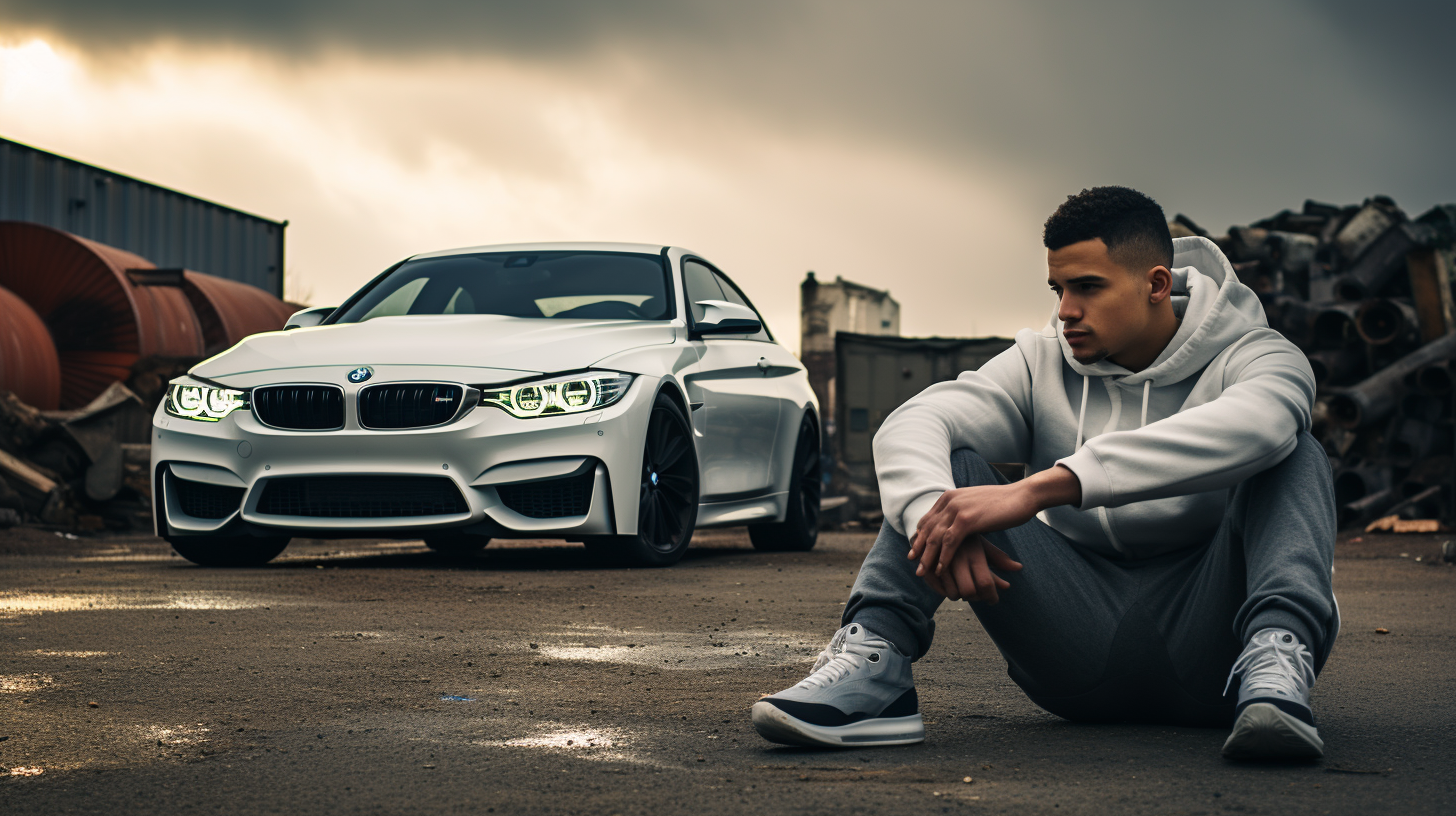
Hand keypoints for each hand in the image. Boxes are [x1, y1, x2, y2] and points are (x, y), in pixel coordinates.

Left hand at [908, 465, 1080, 596]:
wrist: (1022, 497)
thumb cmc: (1002, 504)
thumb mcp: (974, 505)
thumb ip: (961, 512)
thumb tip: (955, 525)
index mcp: (949, 496)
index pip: (927, 519)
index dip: (920, 536)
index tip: (915, 551)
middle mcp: (949, 501)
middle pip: (927, 529)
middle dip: (919, 548)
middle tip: (913, 564)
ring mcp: (957, 509)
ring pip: (935, 537)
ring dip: (928, 557)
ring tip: (922, 572)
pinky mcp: (967, 520)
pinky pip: (949, 542)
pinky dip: (943, 558)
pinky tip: (940, 570)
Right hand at [919, 534, 1021, 602]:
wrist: (937, 520)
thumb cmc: (964, 536)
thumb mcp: (983, 544)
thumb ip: (998, 558)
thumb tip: (1019, 568)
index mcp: (975, 551)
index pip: (986, 584)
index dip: (991, 596)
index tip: (993, 600)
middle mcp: (958, 556)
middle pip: (969, 592)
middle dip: (976, 598)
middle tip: (980, 596)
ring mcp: (939, 560)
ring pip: (952, 593)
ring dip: (960, 596)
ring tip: (964, 591)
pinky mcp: (925, 563)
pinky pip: (937, 589)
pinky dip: (944, 591)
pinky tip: (950, 586)